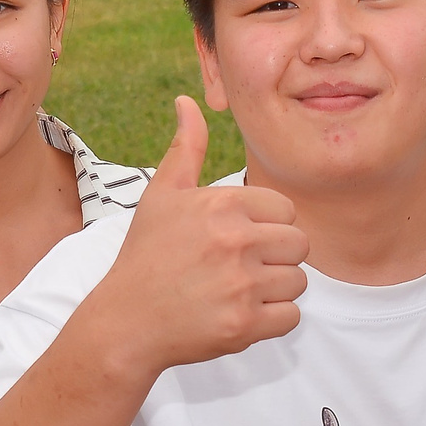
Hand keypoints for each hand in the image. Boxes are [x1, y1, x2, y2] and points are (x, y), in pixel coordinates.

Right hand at [82, 97, 307, 379]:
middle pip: (299, 244)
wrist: (126, 322)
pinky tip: (239, 314)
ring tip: (236, 292)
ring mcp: (241, 284)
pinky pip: (291, 317)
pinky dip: (272, 321)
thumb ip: (186, 148)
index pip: (285, 210)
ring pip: (297, 281)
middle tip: (239, 270)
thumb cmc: (146, 256)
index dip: (267, 226)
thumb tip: (187, 101)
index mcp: (222, 205)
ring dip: (274, 291)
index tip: (238, 242)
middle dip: (276, 258)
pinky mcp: (245, 324)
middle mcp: (235, 240)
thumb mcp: (162, 195)